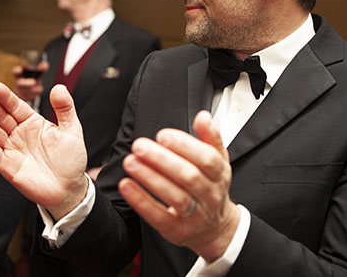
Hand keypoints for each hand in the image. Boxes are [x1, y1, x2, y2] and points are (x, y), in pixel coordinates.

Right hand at [0, 82, 87, 219]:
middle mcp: (19, 134)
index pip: (16, 106)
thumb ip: (65, 108)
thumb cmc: (71, 160)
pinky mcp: (6, 165)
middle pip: (1, 116)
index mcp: (33, 122)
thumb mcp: (72, 130)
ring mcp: (12, 149)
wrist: (69, 188)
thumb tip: (59, 87)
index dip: (6, 97)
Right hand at [13, 60, 48, 101]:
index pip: (15, 72)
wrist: (33, 89)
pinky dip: (35, 94)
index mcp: (20, 75)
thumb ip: (42, 68)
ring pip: (25, 92)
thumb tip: (44, 65)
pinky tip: (38, 91)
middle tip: (34, 82)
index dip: (17, 71)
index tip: (20, 70)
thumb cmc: (34, 78)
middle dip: (26, 83)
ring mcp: (20, 91)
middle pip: (19, 84)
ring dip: (33, 89)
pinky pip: (29, 97)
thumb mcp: (38, 72)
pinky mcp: (24, 98)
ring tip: (39, 88)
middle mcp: (18, 83)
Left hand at [118, 111, 240, 262]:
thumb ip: (210, 137)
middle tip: (140, 145)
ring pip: (174, 196)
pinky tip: (126, 185)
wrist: (215, 229)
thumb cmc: (211, 187)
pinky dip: (141, 200)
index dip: (185, 146)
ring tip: (130, 161)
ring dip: (150, 178)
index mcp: (220, 174)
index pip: (208, 159)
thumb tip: (203, 116)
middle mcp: (211, 195)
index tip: (163, 134)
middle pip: (189, 177)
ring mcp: (195, 216)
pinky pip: (158, 216)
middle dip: (162, 160)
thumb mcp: (217, 161)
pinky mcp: (177, 231)